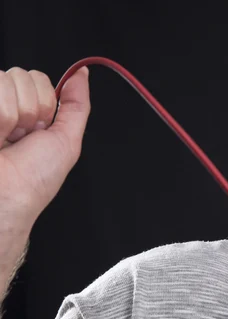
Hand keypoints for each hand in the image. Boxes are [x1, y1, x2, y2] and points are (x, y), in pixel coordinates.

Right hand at [0, 65, 89, 298]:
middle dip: (29, 110)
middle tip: (21, 137)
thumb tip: (82, 74)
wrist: (6, 198)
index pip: (36, 77)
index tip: (40, 129)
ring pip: (3, 81)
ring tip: (6, 140)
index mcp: (27, 112)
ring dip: (11, 116)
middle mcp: (3, 106)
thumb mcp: (67, 140)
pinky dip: (0, 118)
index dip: (44, 104)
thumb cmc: (34, 179)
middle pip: (21, 75)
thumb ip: (76, 104)